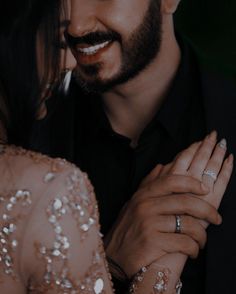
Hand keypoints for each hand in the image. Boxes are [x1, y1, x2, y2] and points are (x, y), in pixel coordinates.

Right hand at [105, 134, 223, 277]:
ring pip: (188, 224)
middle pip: (186, 202)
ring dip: (202, 235)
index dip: (192, 183)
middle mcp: (146, 206)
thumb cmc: (127, 228)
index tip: (206, 189)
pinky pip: (184, 243)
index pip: (172, 181)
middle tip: (216, 218)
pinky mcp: (153, 243)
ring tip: (201, 240)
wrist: (112, 256)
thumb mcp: (134, 202)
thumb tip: (162, 165)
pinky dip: (194, 248)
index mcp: (143, 195)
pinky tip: (192, 251)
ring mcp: (149, 224)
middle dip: (207, 210)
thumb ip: (148, 183)